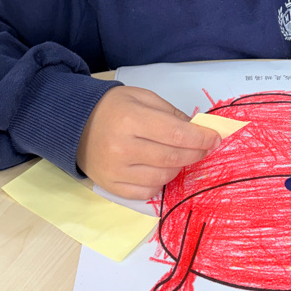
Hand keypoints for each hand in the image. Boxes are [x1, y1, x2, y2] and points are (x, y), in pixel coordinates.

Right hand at [77, 85, 221, 199]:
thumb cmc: (112, 108)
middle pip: (173, 157)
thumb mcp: (142, 97)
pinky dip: (160, 182)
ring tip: (176, 154)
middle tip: (204, 147)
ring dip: (178, 166)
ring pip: (163, 176)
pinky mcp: (112, 187)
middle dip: (196, 153)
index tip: (215, 138)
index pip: (176, 134)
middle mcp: (123, 147)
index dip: (201, 138)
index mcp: (131, 119)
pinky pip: (147, 192)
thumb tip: (198, 130)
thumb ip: (171, 113)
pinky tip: (158, 168)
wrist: (75, 125)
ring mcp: (116, 171)